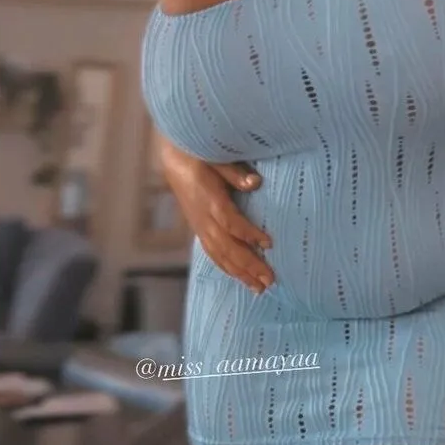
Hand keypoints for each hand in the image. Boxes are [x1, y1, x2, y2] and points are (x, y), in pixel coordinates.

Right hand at [157, 136, 274, 293]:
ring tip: (259, 288)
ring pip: (220, 255)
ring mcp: (200, 226)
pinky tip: (241, 277)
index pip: (230, 222)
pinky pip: (213, 254)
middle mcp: (203, 219)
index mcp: (209, 200)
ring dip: (240, 273)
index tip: (268, 244)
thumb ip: (235, 173)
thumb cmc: (201, 155)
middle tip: (269, 280)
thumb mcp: (218, 158)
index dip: (248, 234)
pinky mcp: (199, 230)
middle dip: (248, 265)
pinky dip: (227, 268)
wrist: (175, 159)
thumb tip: (256, 183)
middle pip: (227, 247)